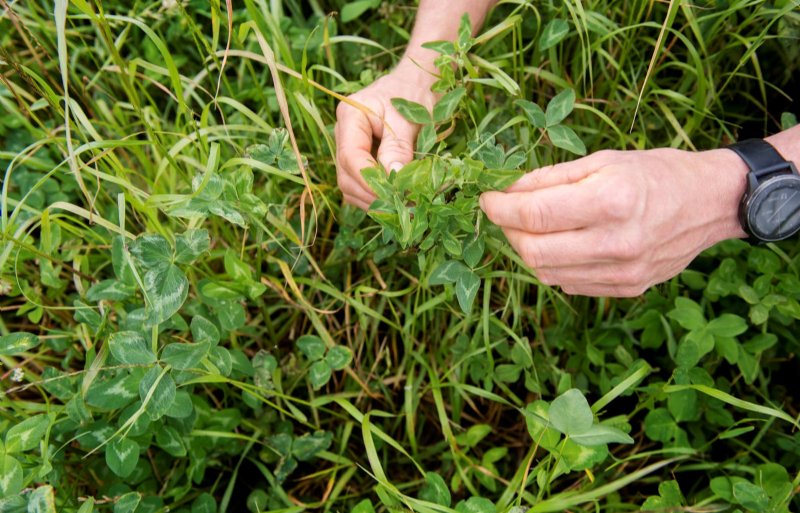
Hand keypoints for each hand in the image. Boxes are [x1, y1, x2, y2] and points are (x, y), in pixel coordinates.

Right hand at [335, 61, 436, 208]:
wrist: (418, 84)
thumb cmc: (414, 94)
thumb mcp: (409, 118)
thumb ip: (398, 147)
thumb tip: (393, 178)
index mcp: (351, 116)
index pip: (350, 156)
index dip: (368, 180)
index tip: (392, 195)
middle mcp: (344, 134)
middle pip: (346, 174)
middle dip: (370, 194)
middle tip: (401, 206)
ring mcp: (350, 148)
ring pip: (350, 184)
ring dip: (373, 200)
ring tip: (401, 207)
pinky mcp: (361, 159)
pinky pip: (360, 185)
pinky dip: (376, 197)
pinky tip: (396, 200)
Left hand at [479, 148, 748, 296]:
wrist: (710, 204)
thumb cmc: (654, 173)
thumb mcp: (602, 160)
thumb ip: (550, 178)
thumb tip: (507, 192)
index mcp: (610, 201)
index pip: (533, 215)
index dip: (499, 209)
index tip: (487, 199)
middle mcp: (617, 242)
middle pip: (533, 252)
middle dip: (509, 232)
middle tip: (506, 213)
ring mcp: (623, 272)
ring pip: (546, 273)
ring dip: (528, 250)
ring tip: (533, 228)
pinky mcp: (627, 289)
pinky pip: (570, 284)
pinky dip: (554, 265)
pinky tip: (562, 244)